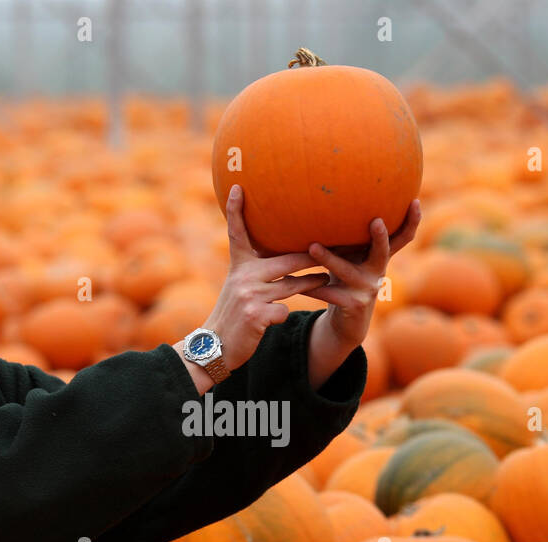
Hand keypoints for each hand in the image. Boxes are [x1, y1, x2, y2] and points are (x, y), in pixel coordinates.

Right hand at [200, 184, 335, 372]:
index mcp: (239, 267)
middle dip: (312, 256)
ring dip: (312, 283)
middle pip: (287, 260)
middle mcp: (243, 276)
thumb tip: (288, 262)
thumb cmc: (232, 316)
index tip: (239, 188)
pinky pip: (284, 309)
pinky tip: (275, 319)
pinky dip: (283, 314)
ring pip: (292, 285)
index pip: (237, 234)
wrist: (213, 346)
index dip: (236, 211)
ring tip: (326, 277)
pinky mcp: (256, 314)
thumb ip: (257, 274)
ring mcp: (249, 295)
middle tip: (333, 246)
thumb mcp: (238, 289)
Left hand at [299, 198, 421, 349]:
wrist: (347, 321)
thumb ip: (347, 236)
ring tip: (312, 247)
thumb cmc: (345, 279)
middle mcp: (378, 271)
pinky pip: (330, 294)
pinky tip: (296, 285)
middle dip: (381, 236)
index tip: (417, 201)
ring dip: (329, 258)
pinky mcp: (353, 305)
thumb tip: (325, 200)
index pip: (402, 237)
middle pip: (383, 252)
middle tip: (376, 221)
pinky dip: (313, 289)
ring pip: (347, 271)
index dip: (413, 221)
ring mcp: (368, 289)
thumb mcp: (350, 256)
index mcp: (380, 256)